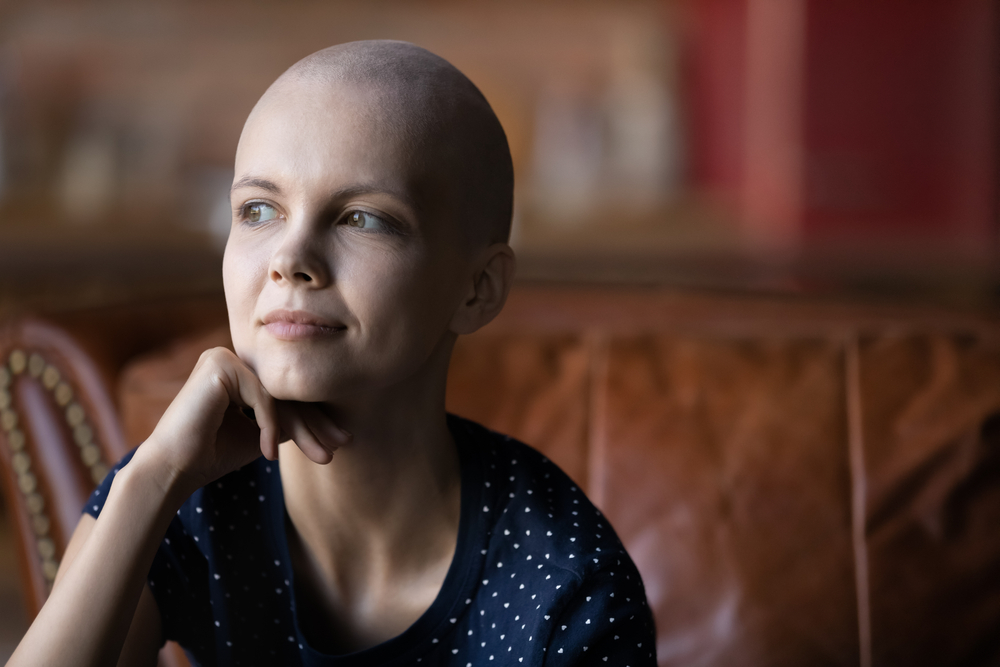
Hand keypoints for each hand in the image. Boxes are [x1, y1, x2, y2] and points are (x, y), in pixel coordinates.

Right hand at [139, 347, 347, 496]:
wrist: (174, 469)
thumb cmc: (212, 454)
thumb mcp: (262, 433)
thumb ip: (287, 420)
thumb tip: (326, 418)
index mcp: (239, 372)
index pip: (285, 393)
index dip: (314, 418)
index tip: (340, 441)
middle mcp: (231, 358)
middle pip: (286, 392)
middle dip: (316, 423)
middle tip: (340, 446)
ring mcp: (224, 357)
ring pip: (279, 394)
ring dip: (303, 428)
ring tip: (320, 455)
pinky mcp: (220, 365)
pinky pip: (262, 396)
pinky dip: (269, 425)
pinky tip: (269, 452)